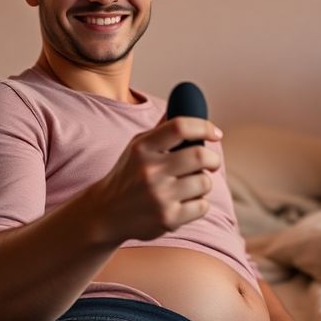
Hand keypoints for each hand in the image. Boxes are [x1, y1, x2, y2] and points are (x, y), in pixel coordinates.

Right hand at [89, 117, 223, 244]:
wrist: (105, 213)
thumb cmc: (128, 174)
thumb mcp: (137, 147)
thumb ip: (162, 129)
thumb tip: (185, 102)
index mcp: (143, 147)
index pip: (181, 126)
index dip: (205, 127)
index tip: (216, 134)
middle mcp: (150, 170)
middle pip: (201, 155)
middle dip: (213, 159)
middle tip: (211, 163)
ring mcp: (159, 196)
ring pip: (204, 182)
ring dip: (203, 183)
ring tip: (189, 186)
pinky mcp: (168, 219)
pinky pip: (202, 206)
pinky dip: (199, 204)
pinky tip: (183, 204)